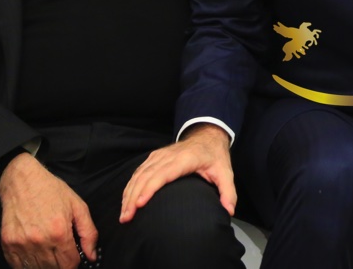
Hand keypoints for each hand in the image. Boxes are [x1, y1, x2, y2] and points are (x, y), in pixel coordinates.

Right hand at [0, 152, 96, 268]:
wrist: (22, 180)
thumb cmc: (51, 191)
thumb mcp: (78, 206)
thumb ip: (89, 233)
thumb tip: (92, 256)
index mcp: (59, 232)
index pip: (69, 264)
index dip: (75, 263)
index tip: (74, 258)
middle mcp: (39, 241)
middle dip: (61, 266)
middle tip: (62, 256)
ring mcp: (22, 244)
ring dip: (46, 267)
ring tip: (50, 256)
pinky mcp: (8, 244)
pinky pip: (19, 266)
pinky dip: (28, 266)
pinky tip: (35, 256)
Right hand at [120, 124, 235, 222]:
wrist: (207, 135)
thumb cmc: (214, 156)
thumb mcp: (225, 172)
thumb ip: (228, 192)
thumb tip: (228, 211)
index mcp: (185, 159)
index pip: (163, 174)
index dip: (150, 188)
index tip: (140, 204)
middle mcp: (168, 156)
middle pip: (146, 176)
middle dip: (133, 197)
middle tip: (127, 217)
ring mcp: (159, 155)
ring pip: (139, 174)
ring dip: (129, 194)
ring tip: (124, 214)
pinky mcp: (154, 157)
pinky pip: (138, 172)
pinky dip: (130, 186)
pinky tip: (126, 200)